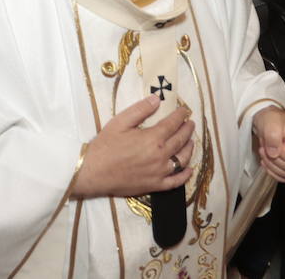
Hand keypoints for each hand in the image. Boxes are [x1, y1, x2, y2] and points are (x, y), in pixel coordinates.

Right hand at [71, 94, 194, 198]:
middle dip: (187, 129)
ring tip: (191, 141)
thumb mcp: (120, 122)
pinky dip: (185, 176)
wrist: (94, 172)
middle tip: (190, 123)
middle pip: (180, 140)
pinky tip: (190, 169)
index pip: (172, 124)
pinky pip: (176, 182)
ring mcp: (160, 172)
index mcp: (152, 138)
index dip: (180, 115)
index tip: (185, 110)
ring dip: (189, 148)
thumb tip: (157, 99)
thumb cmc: (105, 146)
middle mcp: (160, 156)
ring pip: (182, 160)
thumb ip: (140, 110)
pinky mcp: (155, 186)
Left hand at [252, 107, 284, 183]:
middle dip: (278, 162)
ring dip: (274, 168)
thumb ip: (273, 135)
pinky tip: (267, 164)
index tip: (273, 147)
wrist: (272, 126)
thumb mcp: (271, 122)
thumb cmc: (275, 121)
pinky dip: (276, 174)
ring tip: (263, 155)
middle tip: (263, 151)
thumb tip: (274, 153)